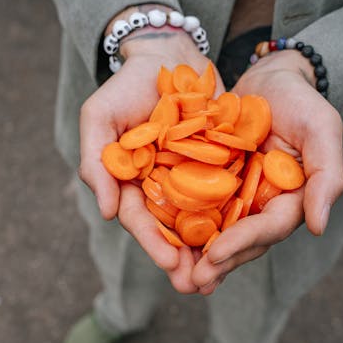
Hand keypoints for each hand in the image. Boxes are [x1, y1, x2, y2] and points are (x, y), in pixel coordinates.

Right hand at [79, 18, 223, 292]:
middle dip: (181, 259)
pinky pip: (227, 197)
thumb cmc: (126, 87)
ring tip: (220, 276)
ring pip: (199, 221)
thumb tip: (104, 212)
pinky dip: (233, 220)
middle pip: (169, 230)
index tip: (169, 262)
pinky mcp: (217, 168)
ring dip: (208, 250)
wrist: (168, 57)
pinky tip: (247, 240)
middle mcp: (159, 188)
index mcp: (129, 184)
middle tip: (196, 286)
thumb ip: (95, 161)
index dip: (152, 241)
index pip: (138, 218)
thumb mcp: (99, 117)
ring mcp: (189, 180)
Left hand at [192, 50, 342, 294]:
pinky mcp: (211, 188)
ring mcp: (236, 199)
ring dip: (197, 258)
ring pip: (217, 234)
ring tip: (175, 276)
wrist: (265, 79)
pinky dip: (181, 229)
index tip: (215, 255)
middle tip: (191, 282)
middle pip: (241, 242)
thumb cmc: (298, 99)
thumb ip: (327, 174)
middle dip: (217, 263)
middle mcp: (262, 206)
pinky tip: (162, 244)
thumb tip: (319, 227)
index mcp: (291, 199)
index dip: (242, 243)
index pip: (269, 228)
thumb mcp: (321, 127)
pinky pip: (196, 212)